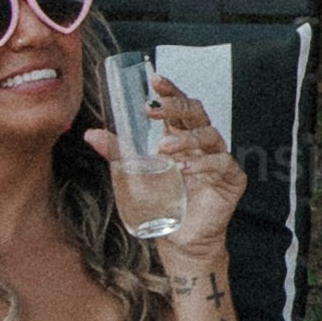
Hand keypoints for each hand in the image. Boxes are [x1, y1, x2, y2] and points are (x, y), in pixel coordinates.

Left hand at [87, 75, 243, 252]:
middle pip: (196, 113)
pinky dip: (204, 163)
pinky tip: (186, 168)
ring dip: (186, 138)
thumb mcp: (134, 175)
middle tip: (153, 111)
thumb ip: (118, 153)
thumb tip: (90, 134)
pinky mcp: (232, 179)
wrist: (179, 240)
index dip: (170, 91)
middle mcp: (202, 143)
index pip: (179, 105)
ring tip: (164, 148)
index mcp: (181, 136)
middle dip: (176, 107)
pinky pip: (223, 163)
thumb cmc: (161, 203)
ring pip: (210, 135)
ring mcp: (219, 159)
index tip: (155, 80)